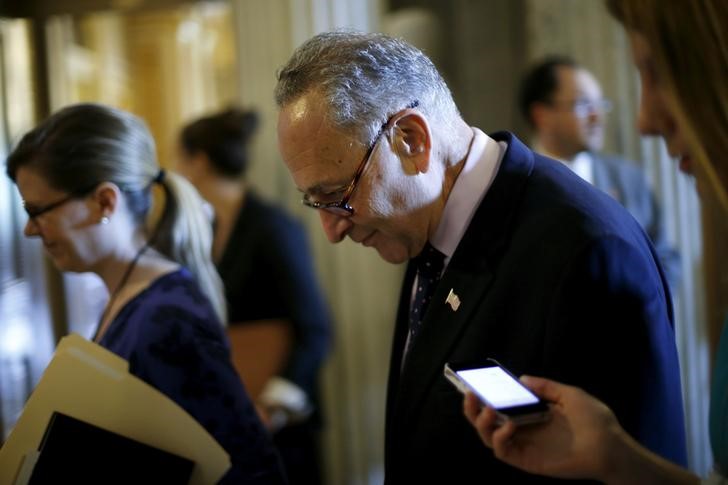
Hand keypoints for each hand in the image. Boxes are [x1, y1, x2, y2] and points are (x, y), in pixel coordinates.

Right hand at [463, 375, 623, 480]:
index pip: (500, 405)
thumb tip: (522, 378)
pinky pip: (503, 452)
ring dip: (481, 423)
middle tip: (469, 394)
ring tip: (488, 409)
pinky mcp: (527, 461)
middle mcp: (523, 429)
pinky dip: (499, 438)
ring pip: (488, 438)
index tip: (474, 382)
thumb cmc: (595, 420)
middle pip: (486, 422)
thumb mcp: (570, 394)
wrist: (611, 446)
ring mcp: (524, 445)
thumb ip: (546, 387)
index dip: (484, 396)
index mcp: (530, 414)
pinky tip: (509, 425)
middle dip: (472, 409)